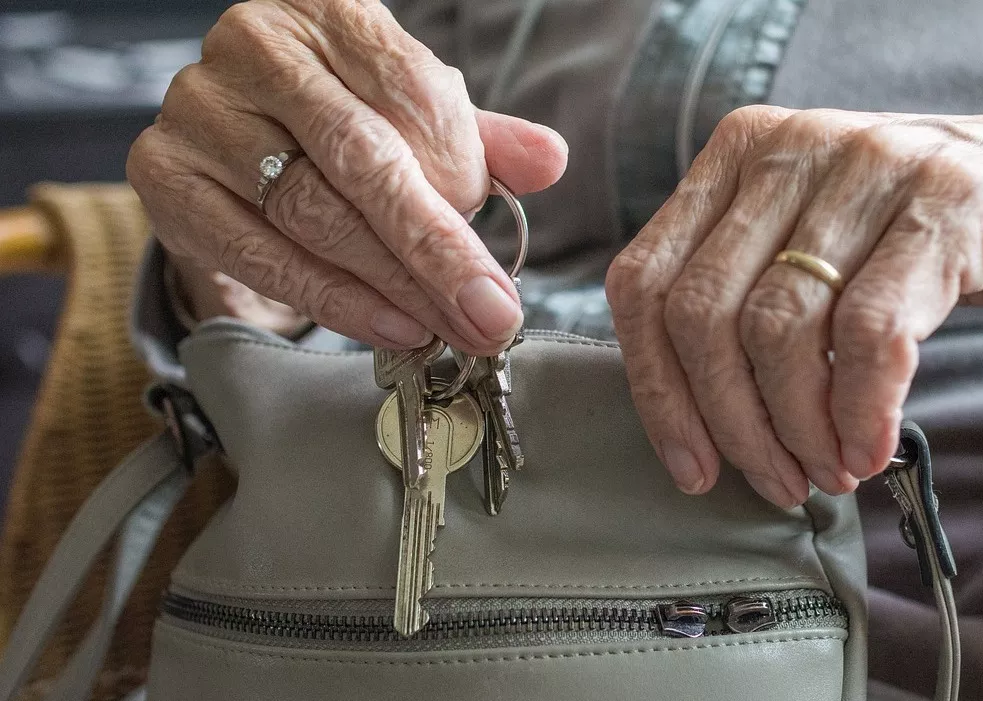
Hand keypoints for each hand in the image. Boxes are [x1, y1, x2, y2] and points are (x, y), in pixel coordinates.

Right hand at [128, 0, 567, 353]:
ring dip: (392, 285)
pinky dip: (332, 299)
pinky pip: (258, 253)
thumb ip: (482, 140)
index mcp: (330, 13)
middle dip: (437, 250)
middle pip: (362, 160)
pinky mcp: (164, 174)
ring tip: (448, 329)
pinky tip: (388, 325)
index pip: (411, 92)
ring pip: (311, 213)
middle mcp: (257, 47)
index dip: (461, 176)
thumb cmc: (344, 121)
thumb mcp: (418, 118)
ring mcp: (201, 109)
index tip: (499, 249)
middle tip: (489, 315)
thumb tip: (549, 160)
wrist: (240, 136)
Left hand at [606, 106, 982, 505]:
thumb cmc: (912, 243)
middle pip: (705, 313)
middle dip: (734, 424)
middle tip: (778, 482)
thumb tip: (682, 419)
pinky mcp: (950, 202)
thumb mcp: (810, 246)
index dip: (658, 390)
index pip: (646, 281)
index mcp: (739, 153)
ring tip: (829, 473)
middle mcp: (794, 146)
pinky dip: (862, 410)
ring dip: (799, 428)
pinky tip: (871, 449)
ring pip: (781, 327)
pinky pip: (871, 331)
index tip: (691, 467)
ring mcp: (872, 165)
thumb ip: (740, 295)